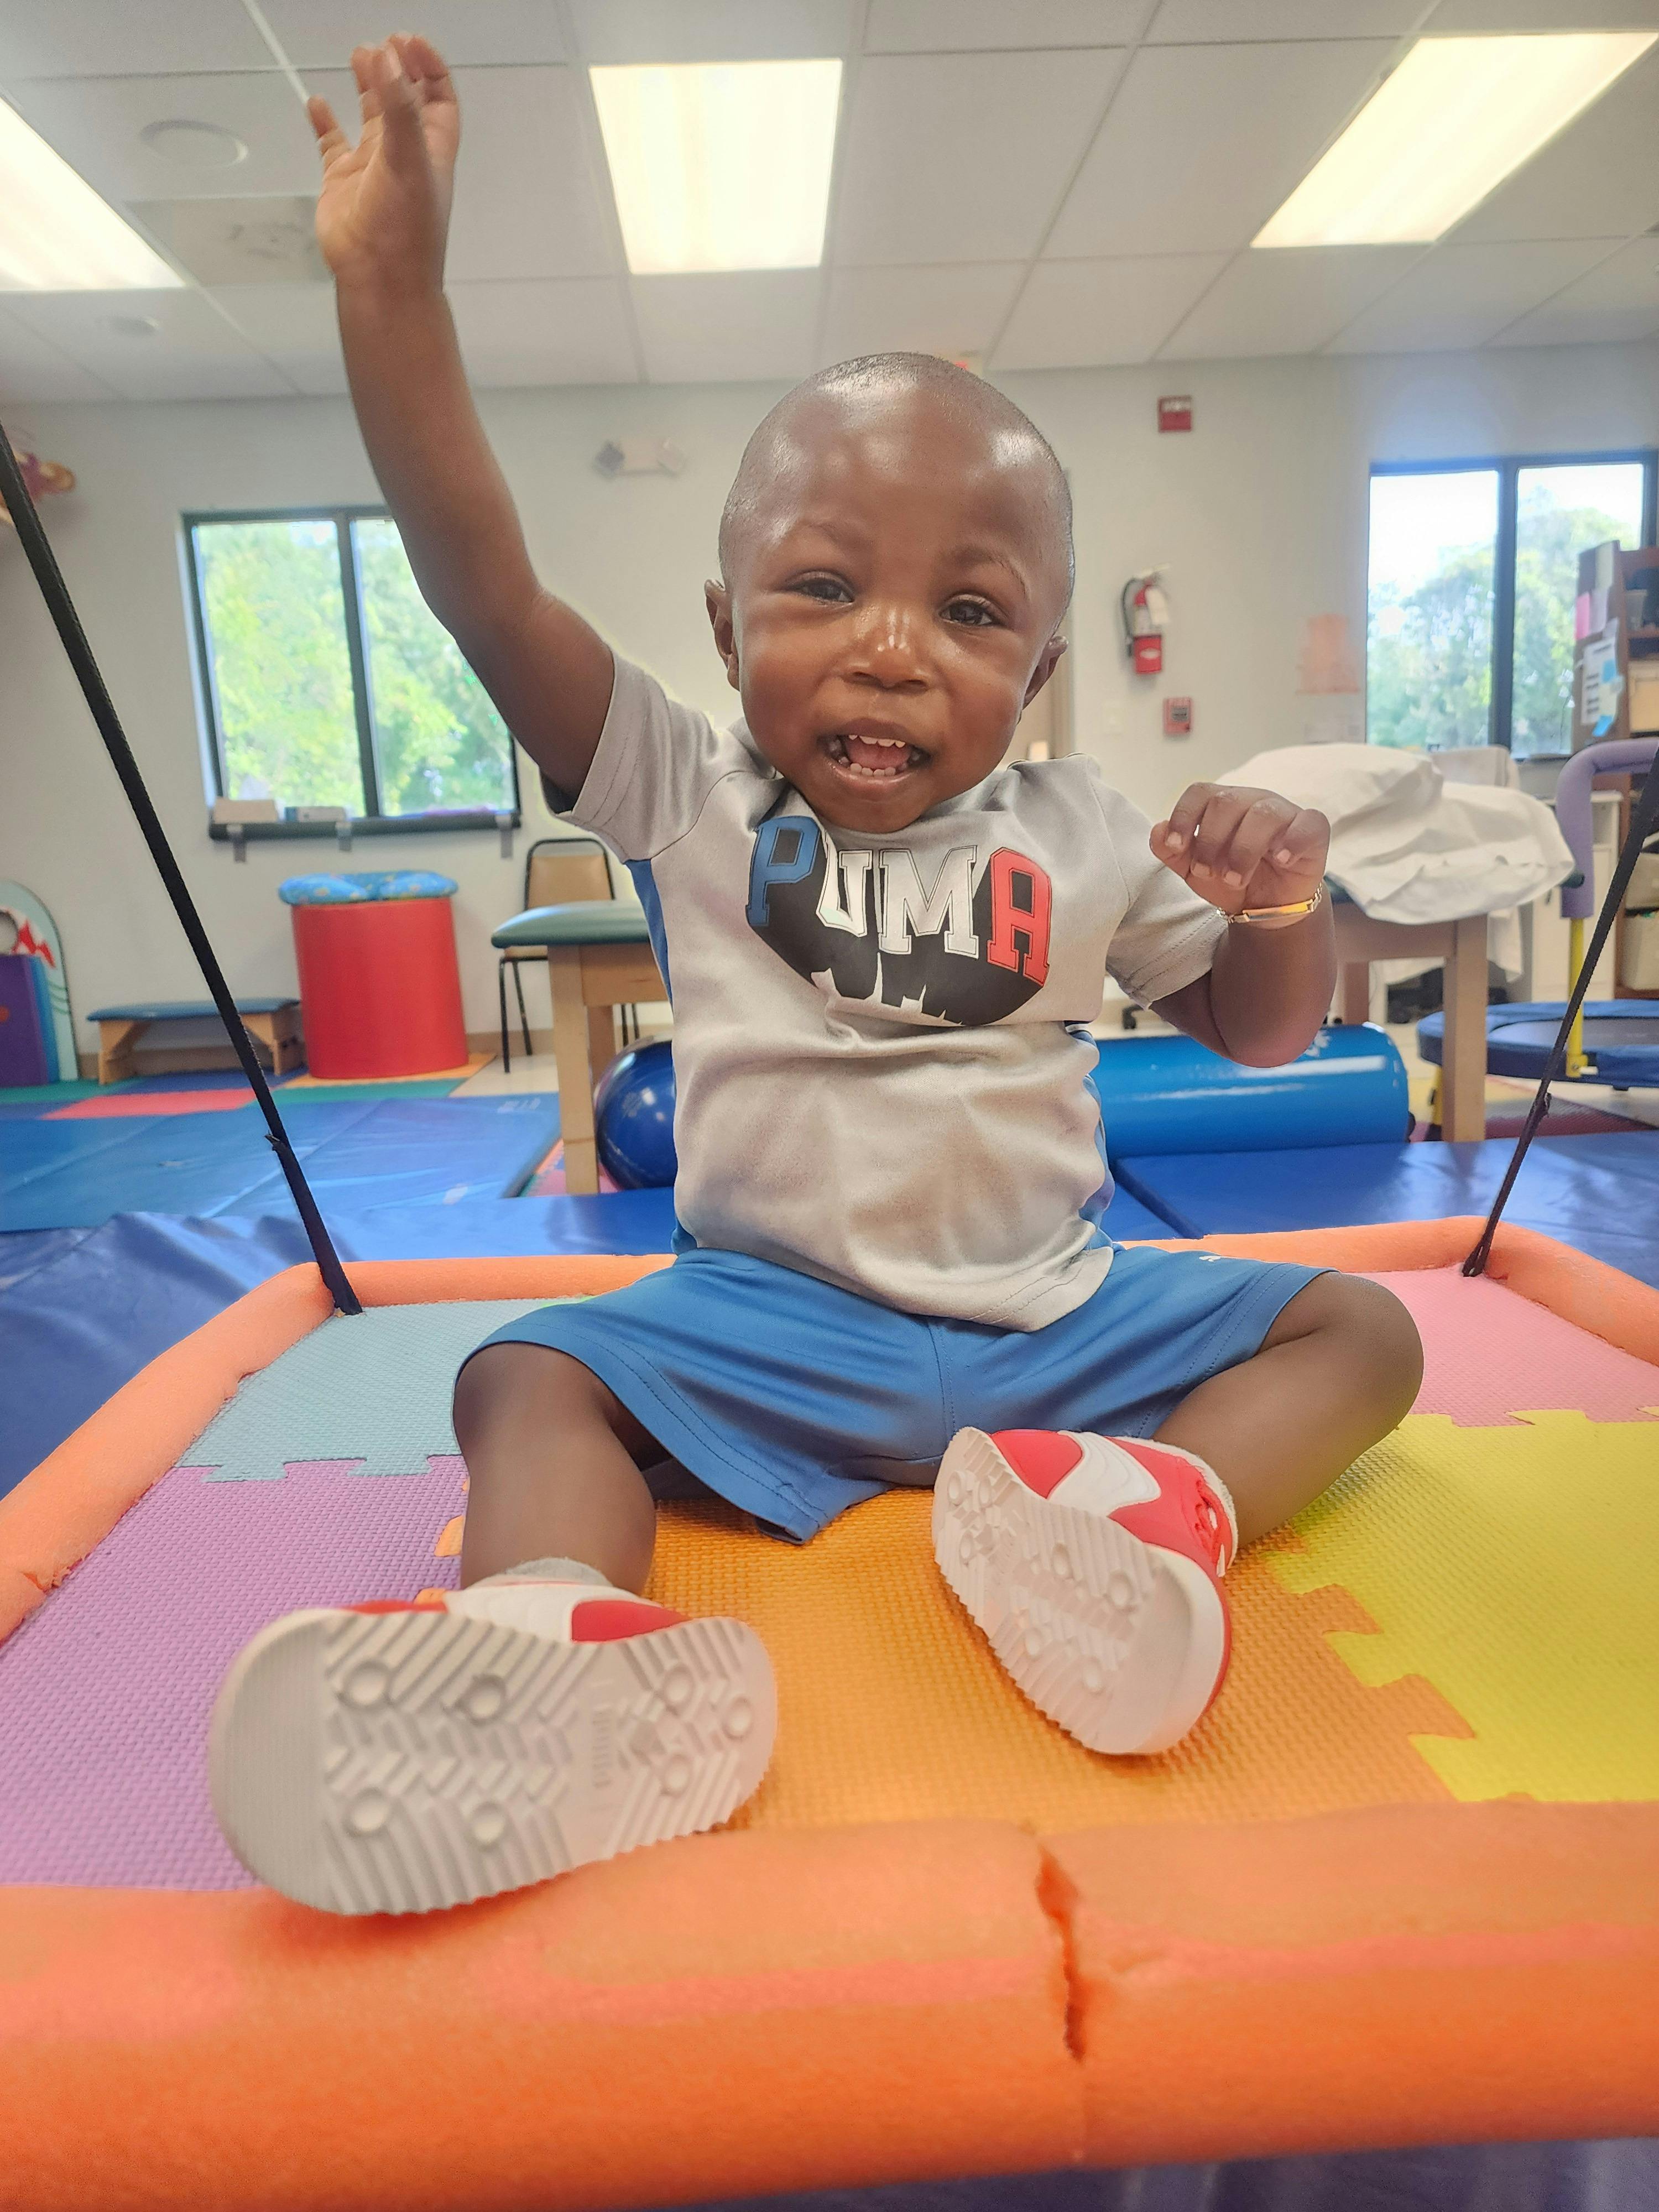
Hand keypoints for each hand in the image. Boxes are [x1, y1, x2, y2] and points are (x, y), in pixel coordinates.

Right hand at [308, 36, 458, 291]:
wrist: (379, 281)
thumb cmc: (405, 229)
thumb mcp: (409, 159)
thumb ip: (399, 106)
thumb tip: (386, 55)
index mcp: (431, 151)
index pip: (439, 100)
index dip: (429, 69)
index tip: (409, 41)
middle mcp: (404, 156)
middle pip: (404, 101)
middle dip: (396, 70)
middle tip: (382, 44)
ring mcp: (371, 168)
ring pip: (370, 117)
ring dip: (367, 87)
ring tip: (359, 56)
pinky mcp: (341, 183)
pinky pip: (331, 145)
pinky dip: (324, 122)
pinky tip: (318, 101)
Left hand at [1151, 784, 1328, 914]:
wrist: (1264, 906)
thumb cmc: (1230, 878)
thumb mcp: (1193, 871)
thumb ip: (1172, 852)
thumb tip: (1157, 831)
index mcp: (1223, 803)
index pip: (1200, 792)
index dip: (1183, 816)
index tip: (1174, 846)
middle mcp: (1253, 801)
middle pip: (1227, 802)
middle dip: (1210, 841)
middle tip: (1206, 872)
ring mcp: (1284, 812)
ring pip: (1263, 814)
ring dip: (1243, 850)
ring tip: (1234, 878)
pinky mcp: (1313, 830)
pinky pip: (1308, 823)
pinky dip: (1293, 840)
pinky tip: (1280, 859)